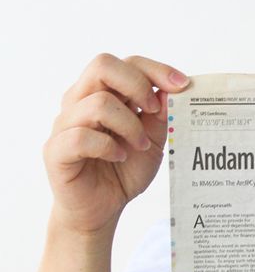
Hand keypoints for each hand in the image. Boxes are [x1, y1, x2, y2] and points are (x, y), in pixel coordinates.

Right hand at [44, 54, 189, 238]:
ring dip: (129, 125)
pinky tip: (119, 157)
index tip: (181, 85)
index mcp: (103, 92)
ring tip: (139, 146)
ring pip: (98, 103)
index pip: (125, 63)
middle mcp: (80, 101)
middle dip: (138, 85)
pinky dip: (108, 146)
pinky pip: (80, 136)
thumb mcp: (154, 139)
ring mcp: (65, 124)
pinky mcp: (56, 150)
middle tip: (155, 111)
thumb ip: (161, 114)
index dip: (155, 69)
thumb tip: (174, 88)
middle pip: (103, 65)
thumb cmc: (124, 169)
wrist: (103, 208)